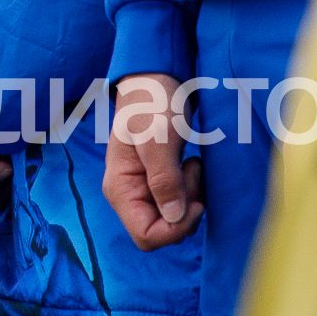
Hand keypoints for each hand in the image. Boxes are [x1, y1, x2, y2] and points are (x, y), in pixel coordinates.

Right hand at [102, 71, 205, 250]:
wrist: (155, 79)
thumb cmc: (151, 102)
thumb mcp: (158, 138)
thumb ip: (164, 179)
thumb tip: (174, 218)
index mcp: (120, 189)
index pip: (146, 236)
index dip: (175, 229)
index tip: (196, 202)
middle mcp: (129, 195)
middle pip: (161, 231)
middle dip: (185, 210)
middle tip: (192, 172)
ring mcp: (144, 190)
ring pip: (173, 219)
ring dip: (191, 198)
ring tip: (192, 164)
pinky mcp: (159, 183)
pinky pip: (179, 204)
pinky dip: (192, 191)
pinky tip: (192, 166)